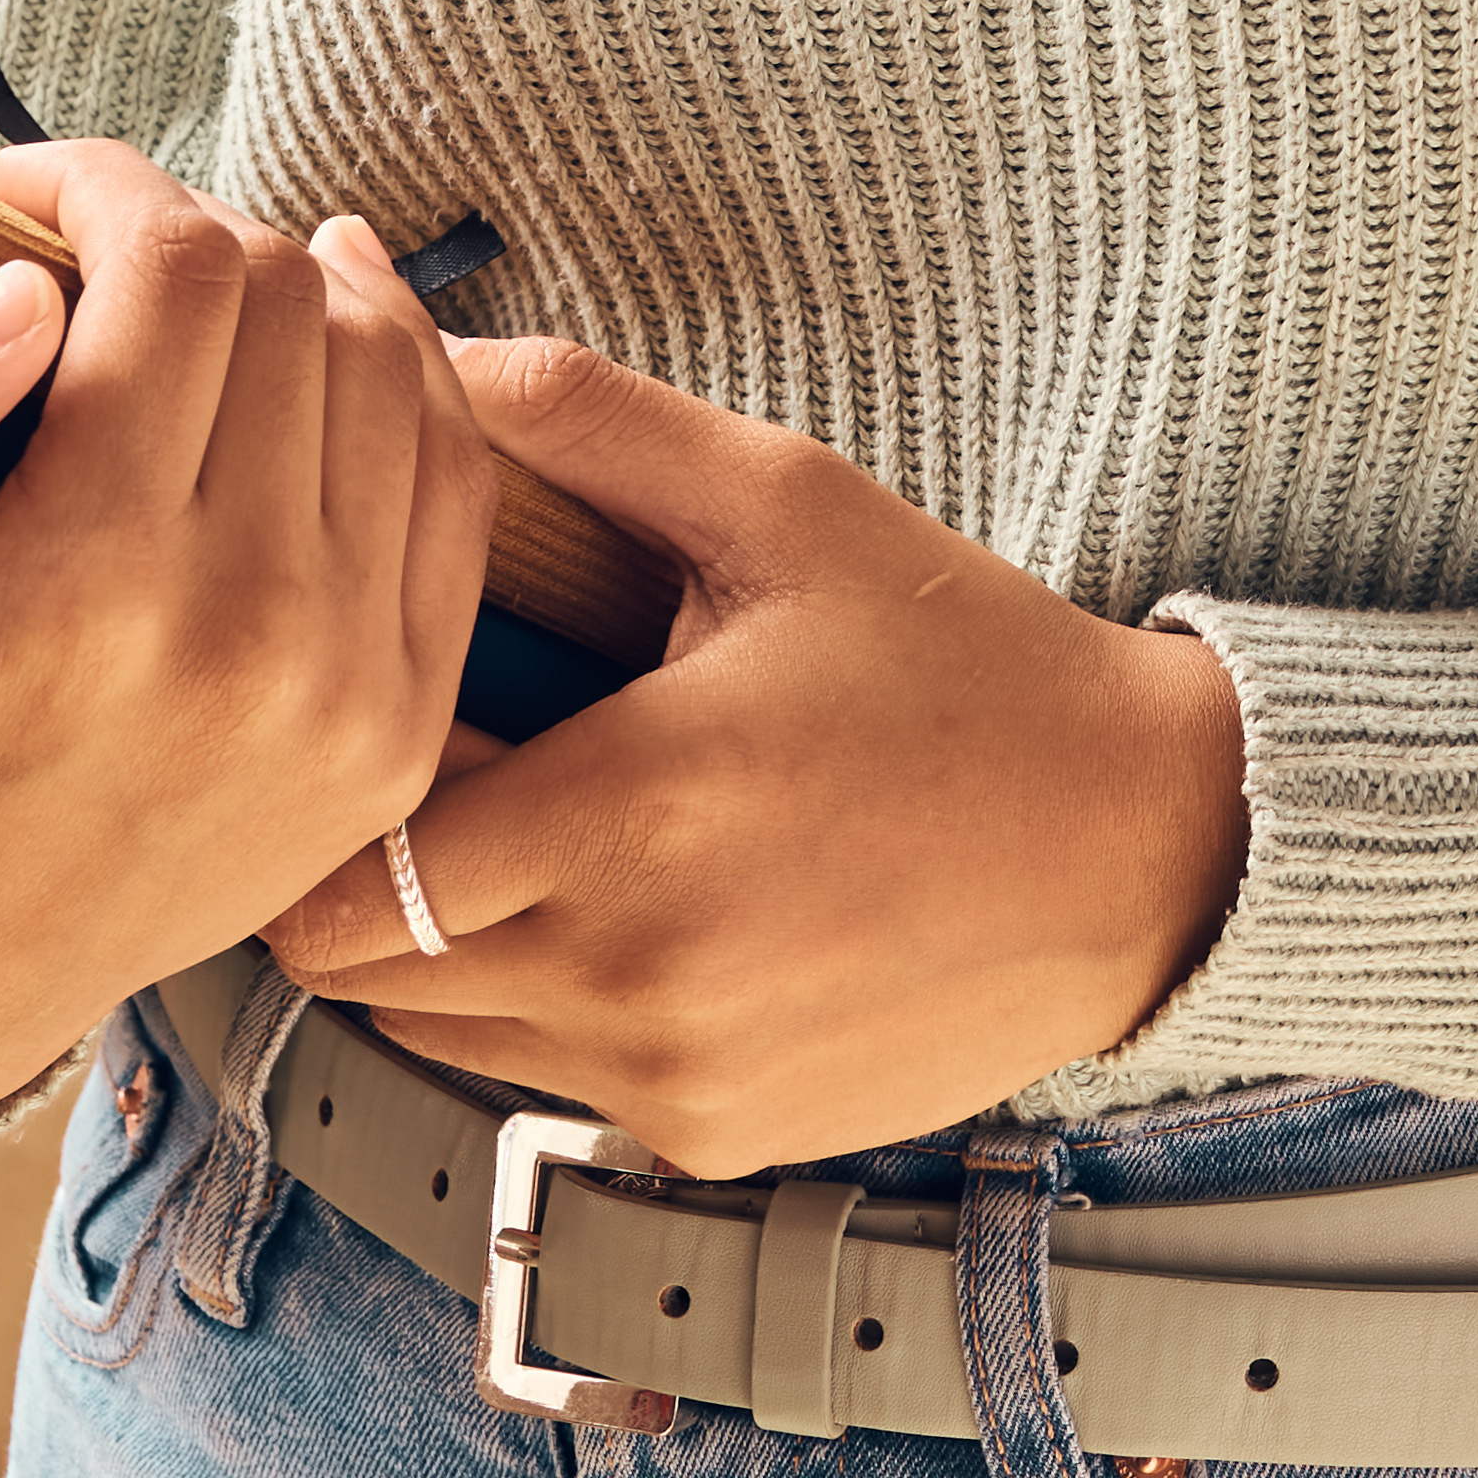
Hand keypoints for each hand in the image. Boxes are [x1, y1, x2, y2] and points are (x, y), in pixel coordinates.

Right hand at [0, 147, 500, 1132]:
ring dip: (300, 292)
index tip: (32, 191)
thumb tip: (20, 290)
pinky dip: (399, 385)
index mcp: (87, 593)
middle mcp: (254, 639)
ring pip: (392, 366)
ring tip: (197, 296)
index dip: (108, 184)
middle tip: (95, 258)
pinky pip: (453, 483)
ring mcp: (352, 693)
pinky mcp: (403, 731)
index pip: (180, 273)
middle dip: (190, 233)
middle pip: (291, 302)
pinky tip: (320, 346)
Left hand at [256, 337, 1246, 1185]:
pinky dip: (558, 1009)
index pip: (343, 871)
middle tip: (447, 769)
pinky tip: (651, 910)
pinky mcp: (715, 1134)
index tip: (379, 717)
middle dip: (369, 868)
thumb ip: (591, 420)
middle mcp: (636, 973)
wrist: (1143, 849)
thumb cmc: (967, 666)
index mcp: (633, 810)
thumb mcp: (787, 505)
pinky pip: (552, 1084)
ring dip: (452, 946)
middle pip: (363, 967)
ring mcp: (673, 1074)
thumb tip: (421, 343)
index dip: (335, 788)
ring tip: (548, 834)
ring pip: (441, 1037)